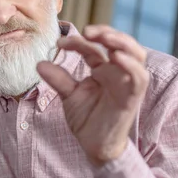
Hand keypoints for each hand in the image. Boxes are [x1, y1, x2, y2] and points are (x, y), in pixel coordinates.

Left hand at [37, 25, 148, 165]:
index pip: (93, 48)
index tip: (60, 43)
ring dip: (122, 43)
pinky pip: (138, 77)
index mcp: (102, 69)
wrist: (95, 146)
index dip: (78, 42)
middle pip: (120, 43)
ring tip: (105, 38)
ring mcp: (127, 82)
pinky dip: (130, 65)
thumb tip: (39, 63)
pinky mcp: (133, 96)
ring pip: (135, 54)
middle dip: (106, 32)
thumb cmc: (87, 119)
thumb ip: (58, 79)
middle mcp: (117, 72)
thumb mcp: (69, 96)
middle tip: (87, 30)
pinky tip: (116, 57)